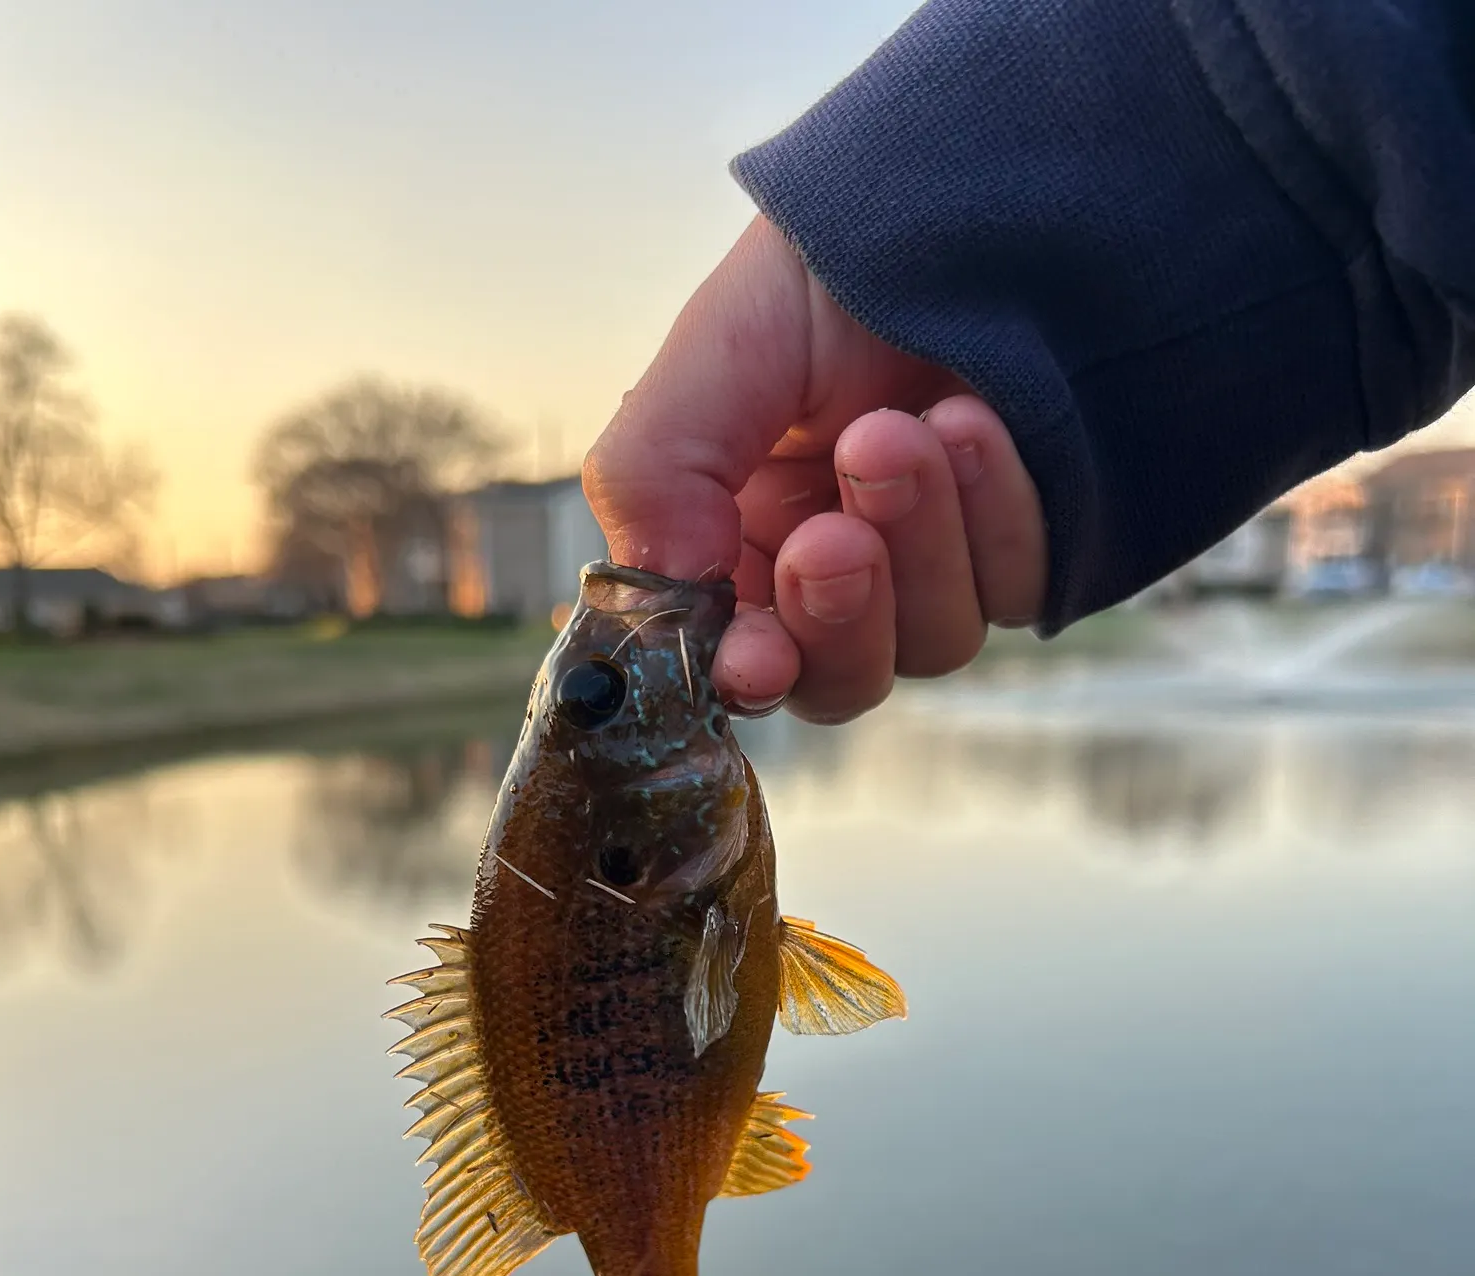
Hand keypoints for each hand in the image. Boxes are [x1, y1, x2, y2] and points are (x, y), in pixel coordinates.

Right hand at [583, 216, 1047, 723]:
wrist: (972, 196)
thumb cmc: (829, 272)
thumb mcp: (714, 358)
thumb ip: (655, 478)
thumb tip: (657, 603)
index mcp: (743, 539)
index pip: (740, 658)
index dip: (746, 674)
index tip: (753, 659)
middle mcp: (837, 568)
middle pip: (840, 680)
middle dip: (840, 614)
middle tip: (835, 537)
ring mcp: (935, 564)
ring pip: (933, 643)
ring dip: (919, 540)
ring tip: (908, 426)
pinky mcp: (1019, 545)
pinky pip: (1017, 589)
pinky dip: (995, 517)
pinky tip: (979, 424)